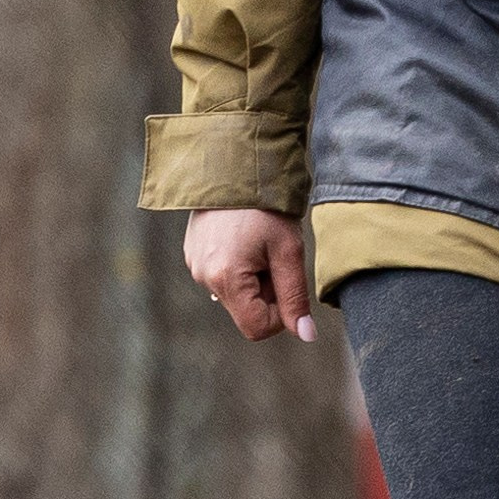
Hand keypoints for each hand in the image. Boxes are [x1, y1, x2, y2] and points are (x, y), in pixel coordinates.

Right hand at [185, 207, 316, 342]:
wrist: (235, 163)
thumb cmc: (267, 206)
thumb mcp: (289, 251)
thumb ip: (295, 297)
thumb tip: (306, 336)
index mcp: (225, 279)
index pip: (257, 328)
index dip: (281, 315)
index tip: (288, 283)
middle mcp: (203, 277)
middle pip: (246, 310)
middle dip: (267, 291)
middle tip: (275, 255)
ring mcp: (194, 265)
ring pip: (236, 292)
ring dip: (254, 277)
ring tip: (259, 242)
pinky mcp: (192, 253)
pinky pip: (222, 275)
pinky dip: (239, 265)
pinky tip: (244, 237)